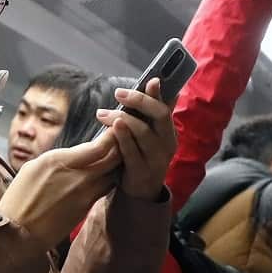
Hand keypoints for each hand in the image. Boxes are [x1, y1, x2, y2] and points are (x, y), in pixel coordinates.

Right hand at [0, 134, 120, 247]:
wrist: (18, 233)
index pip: (100, 146)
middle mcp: (77, 177)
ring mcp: (85, 195)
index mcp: (60, 161)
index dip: (112, 136)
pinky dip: (107, 180)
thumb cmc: (19, 199)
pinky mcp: (86, 209)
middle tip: (121, 140)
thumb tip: (75, 155)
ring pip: (113, 175)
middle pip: (113, 159)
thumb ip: (59, 159)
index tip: (114, 128)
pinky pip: (104, 189)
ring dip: (116, 165)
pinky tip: (104, 176)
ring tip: (114, 157)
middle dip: (120, 148)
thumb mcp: (33, 168)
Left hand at [95, 78, 176, 200]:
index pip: (165, 108)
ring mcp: (156, 159)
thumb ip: (152, 111)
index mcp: (169, 132)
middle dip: (139, 101)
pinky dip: (122, 137)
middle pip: (159, 116)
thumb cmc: (143, 155)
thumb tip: (157, 81)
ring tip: (102, 113)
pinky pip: (131, 152)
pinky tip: (112, 126)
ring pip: (143, 132)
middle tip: (118, 93)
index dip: (153, 94)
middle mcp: (167, 144)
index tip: (142, 82)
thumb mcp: (150, 134)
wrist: (141, 191)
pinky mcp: (141, 172)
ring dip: (122, 118)